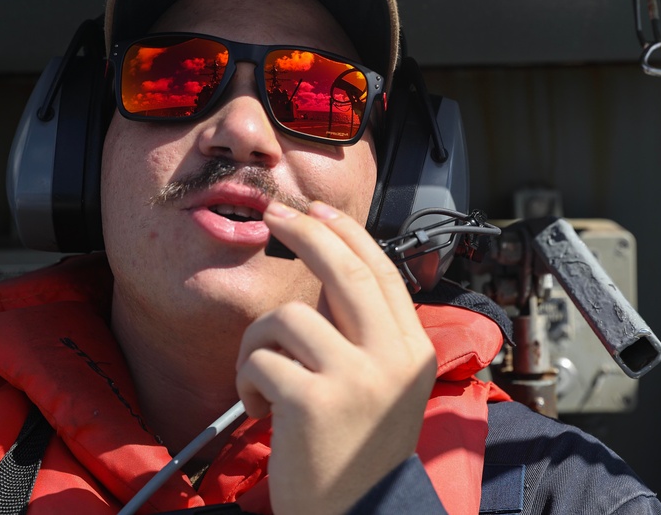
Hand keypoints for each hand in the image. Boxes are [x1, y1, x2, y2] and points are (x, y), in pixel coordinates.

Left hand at [235, 200, 437, 514]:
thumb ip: (364, 332)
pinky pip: (259, 360)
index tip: (316, 209)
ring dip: (258, 344)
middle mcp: (393, 359)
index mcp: (413, 351)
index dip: (346, 233)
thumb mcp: (382, 386)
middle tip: (273, 214)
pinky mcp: (313, 402)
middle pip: (343, 270)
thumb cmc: (358, 451)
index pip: (381, 271)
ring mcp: (356, 379)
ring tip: (262, 382)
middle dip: (304, 231)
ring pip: (286, 318)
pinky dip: (246, 382)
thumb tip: (325, 269)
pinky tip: (261, 411)